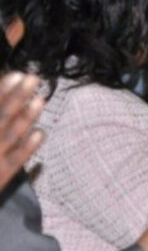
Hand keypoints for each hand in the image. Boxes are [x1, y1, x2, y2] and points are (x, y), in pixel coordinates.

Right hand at [0, 72, 44, 190]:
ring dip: (26, 117)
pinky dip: (28, 147)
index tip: (18, 74)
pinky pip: (16, 160)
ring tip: (41, 100)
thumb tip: (11, 94)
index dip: (3, 90)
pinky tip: (41, 133)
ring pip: (10, 135)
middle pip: (1, 116)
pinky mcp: (0, 177)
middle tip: (34, 78)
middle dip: (17, 96)